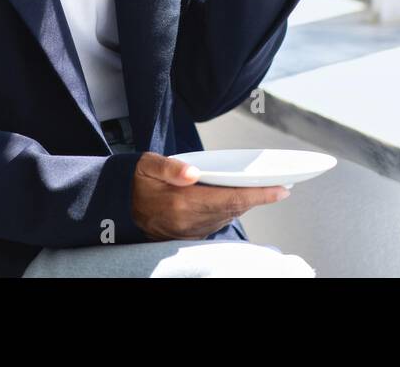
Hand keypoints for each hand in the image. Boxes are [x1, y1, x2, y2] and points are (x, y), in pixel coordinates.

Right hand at [131, 153, 289, 239]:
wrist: (116, 205)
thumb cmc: (135, 181)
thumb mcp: (146, 165)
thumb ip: (169, 167)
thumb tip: (192, 172)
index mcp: (181, 204)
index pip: (230, 198)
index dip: (259, 194)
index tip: (282, 188)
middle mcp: (188, 222)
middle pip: (233, 209)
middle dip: (260, 198)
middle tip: (283, 187)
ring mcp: (189, 232)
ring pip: (227, 217)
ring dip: (248, 205)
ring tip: (269, 190)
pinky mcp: (188, 235)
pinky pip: (217, 223)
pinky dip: (232, 211)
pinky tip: (241, 199)